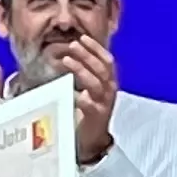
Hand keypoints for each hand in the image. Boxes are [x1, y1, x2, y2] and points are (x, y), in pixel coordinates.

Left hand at [60, 33, 119, 165]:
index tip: (83, 37)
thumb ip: (84, 72)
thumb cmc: (89, 110)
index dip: (96, 48)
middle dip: (87, 54)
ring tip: (67, 61)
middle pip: (102, 68)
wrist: (93, 139)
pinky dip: (82, 98)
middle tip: (73, 45)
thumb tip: (72, 53)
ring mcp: (104, 103)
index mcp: (109, 82)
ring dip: (81, 70)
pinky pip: (91, 105)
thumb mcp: (89, 88)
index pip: (106, 60)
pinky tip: (74, 92)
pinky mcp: (97, 117)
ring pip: (96, 83)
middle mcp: (109, 91)